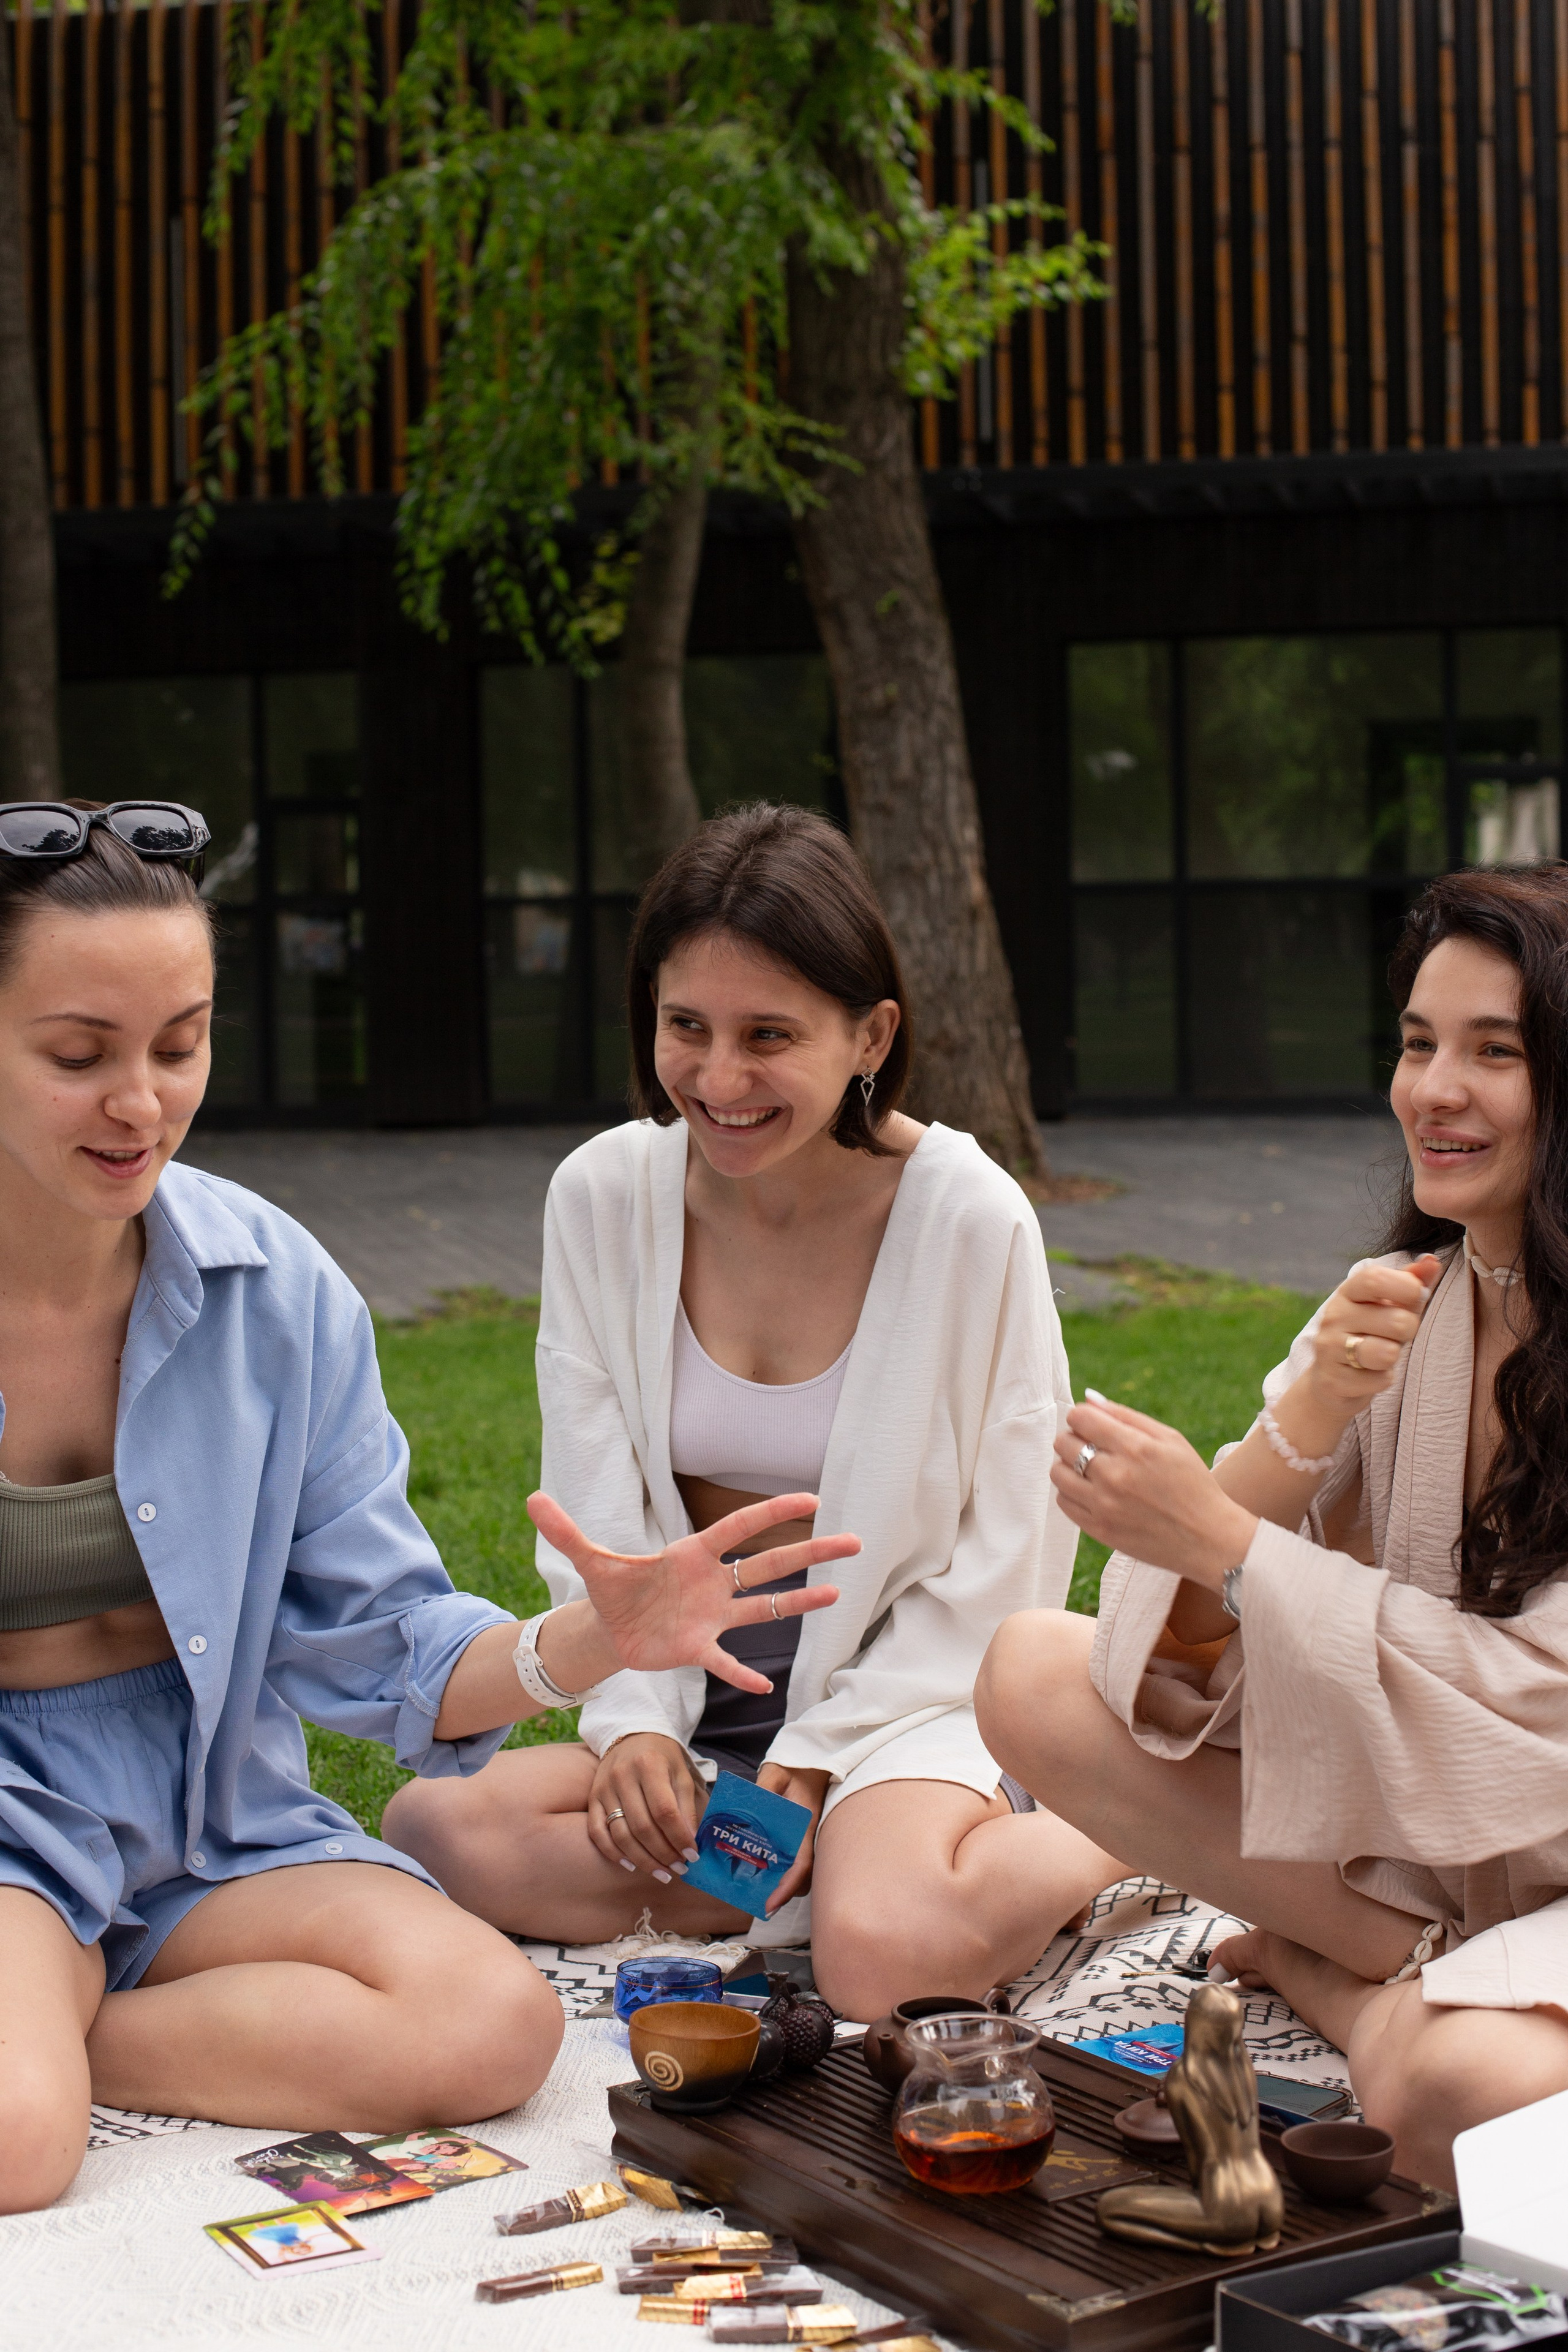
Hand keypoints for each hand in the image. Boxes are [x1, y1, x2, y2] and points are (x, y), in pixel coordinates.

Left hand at [529, 1488, 854, 1693]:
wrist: (609, 1626)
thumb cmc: (612, 1587)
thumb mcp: (589, 1559)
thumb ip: (566, 1529)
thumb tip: (531, 1497)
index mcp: (692, 1553)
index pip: (739, 1528)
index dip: (772, 1512)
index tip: (811, 1497)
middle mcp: (711, 1582)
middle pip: (768, 1564)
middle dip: (809, 1552)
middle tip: (852, 1541)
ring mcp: (711, 1616)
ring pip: (763, 1608)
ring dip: (798, 1605)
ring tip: (838, 1594)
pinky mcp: (698, 1648)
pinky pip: (726, 1663)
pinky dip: (742, 1675)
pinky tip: (766, 1690)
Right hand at [587, 1733, 708, 1878]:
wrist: (631, 1736)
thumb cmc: (662, 1758)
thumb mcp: (681, 1774)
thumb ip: (687, 1807)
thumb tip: (692, 1844)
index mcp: (649, 1765)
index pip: (665, 1811)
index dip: (679, 1838)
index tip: (692, 1856)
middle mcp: (623, 1776)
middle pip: (642, 1827)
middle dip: (664, 1854)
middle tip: (680, 1869)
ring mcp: (604, 1788)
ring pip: (620, 1835)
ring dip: (643, 1860)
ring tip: (662, 1873)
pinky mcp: (593, 1798)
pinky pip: (597, 1833)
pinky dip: (614, 1853)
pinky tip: (632, 1865)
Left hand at [755, 1764, 829, 1915]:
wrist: (812, 1760)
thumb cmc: (793, 1767)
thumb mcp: (773, 1776)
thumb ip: (760, 1792)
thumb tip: (741, 1812)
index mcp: (805, 1827)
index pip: (801, 1867)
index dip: (786, 1889)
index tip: (769, 1905)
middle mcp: (809, 1838)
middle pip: (802, 1878)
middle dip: (783, 1893)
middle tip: (756, 1899)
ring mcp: (808, 1838)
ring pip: (799, 1872)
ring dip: (782, 1883)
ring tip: (755, 1886)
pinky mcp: (802, 1836)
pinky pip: (795, 1860)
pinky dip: (782, 1870)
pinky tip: (761, 1866)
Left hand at [1051, 1396, 1257, 1590]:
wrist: (1207, 1538)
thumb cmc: (1191, 1482)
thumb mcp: (1171, 1440)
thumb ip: (1126, 1416)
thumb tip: (1089, 1399)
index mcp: (1135, 1448)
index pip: (1079, 1418)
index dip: (1081, 1416)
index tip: (1092, 1424)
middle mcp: (1115, 1475)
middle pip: (1063, 1443)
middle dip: (1073, 1438)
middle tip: (1092, 1446)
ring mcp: (1104, 1505)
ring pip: (1057, 1472)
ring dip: (1067, 1465)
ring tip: (1089, 1469)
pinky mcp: (1099, 1530)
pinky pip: (1063, 1501)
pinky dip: (1071, 1492)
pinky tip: (1091, 1490)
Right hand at [1301, 1254, 1440, 1414]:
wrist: (1331, 1379)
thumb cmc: (1369, 1335)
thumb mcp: (1388, 1305)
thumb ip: (1411, 1282)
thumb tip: (1432, 1261)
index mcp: (1348, 1292)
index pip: (1374, 1278)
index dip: (1406, 1287)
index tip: (1417, 1295)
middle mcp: (1334, 1316)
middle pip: (1397, 1321)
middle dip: (1409, 1330)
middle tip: (1395, 1335)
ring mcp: (1329, 1348)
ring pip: (1387, 1353)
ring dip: (1394, 1357)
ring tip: (1381, 1355)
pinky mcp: (1333, 1380)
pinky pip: (1381, 1380)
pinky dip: (1383, 1380)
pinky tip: (1368, 1375)